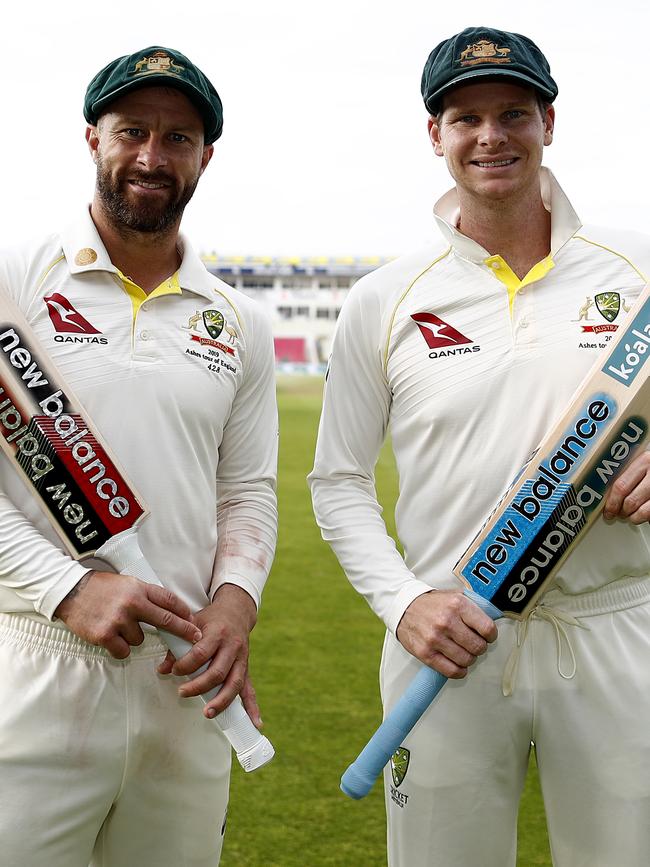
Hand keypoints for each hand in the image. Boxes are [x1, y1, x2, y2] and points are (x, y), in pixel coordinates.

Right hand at [54, 571, 201, 658]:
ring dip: (132, 637)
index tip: (194, 621)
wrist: (71, 591)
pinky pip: (123, 651)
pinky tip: (110, 637)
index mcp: (139, 588)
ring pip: (139, 639)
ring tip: (117, 625)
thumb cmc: (100, 588)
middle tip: (195, 637)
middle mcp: (132, 603)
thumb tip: (168, 611)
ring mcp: (119, 620)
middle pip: (165, 620)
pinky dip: (119, 648)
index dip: (184, 612)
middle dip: (183, 631)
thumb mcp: (127, 583)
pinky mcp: (105, 635)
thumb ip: (145, 595)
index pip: (169, 600)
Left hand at [157, 583, 260, 723]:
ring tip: (207, 713)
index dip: (186, 664)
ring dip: (221, 701)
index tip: (173, 670)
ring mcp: (242, 659)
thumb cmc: (211, 618)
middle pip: (218, 671)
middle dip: (199, 686)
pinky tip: (255, 723)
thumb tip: (161, 669)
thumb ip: (176, 645)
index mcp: (218, 633)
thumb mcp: (192, 623)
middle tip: (182, 692)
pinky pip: (250, 689)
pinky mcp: (246, 668)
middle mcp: (232, 646)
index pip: (201, 653)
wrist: (237, 610)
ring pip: (234, 683)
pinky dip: (252, 707)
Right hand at [396, 589, 497, 677]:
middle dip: (479, 647)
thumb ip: (475, 605)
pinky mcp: (426, 653)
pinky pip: (451, 671)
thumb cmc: (433, 603)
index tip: (487, 636)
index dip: (491, 635)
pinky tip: (457, 663)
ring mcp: (435, 638)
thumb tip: (496, 617)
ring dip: (469, 659)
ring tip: (464, 652)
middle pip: (478, 647)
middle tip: (474, 644)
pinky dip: (459, 671)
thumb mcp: (455, 594)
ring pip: (466, 660)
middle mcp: (447, 621)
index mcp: (458, 604)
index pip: (487, 628)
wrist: (404, 606)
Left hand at [603, 449, 649, 523]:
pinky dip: (646, 518)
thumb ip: (629, 473)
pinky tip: (644, 513)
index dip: (611, 502)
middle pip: (630, 501)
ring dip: (634, 517)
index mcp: (645, 461)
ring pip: (642, 512)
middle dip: (621, 512)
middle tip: (619, 514)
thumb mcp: (643, 463)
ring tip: (632, 515)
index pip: (621, 486)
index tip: (608, 509)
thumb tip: (608, 493)